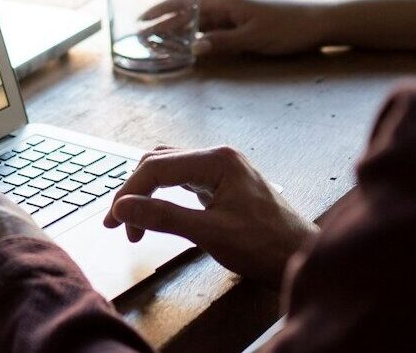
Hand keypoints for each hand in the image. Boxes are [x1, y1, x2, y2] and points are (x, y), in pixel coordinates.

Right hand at [102, 146, 316, 284]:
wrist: (300, 258)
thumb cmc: (265, 246)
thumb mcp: (210, 233)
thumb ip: (164, 217)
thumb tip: (123, 208)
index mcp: (217, 160)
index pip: (156, 167)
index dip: (129, 193)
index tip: (114, 222)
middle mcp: (218, 157)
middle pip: (159, 163)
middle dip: (134, 193)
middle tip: (119, 225)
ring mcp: (222, 169)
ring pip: (169, 170)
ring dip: (147, 193)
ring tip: (134, 223)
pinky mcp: (223, 184)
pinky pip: (182, 181)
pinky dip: (163, 196)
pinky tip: (157, 213)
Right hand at [142, 0, 331, 56]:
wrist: (320, 23)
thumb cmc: (288, 29)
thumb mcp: (254, 38)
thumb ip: (222, 42)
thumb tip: (193, 48)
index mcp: (228, 2)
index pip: (186, 3)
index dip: (162, 10)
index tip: (142, 20)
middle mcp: (229, 4)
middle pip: (189, 10)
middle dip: (164, 20)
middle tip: (143, 34)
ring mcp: (237, 12)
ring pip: (200, 19)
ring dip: (179, 28)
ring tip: (159, 40)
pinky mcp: (246, 22)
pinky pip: (214, 26)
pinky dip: (198, 34)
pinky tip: (191, 43)